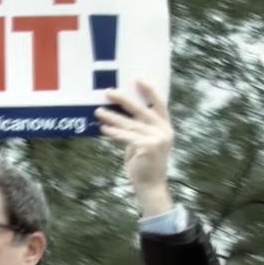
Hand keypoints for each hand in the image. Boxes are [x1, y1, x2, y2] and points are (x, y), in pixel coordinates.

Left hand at [95, 80, 173, 213]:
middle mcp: (163, 131)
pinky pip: (125, 136)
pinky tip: (103, 128)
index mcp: (165, 127)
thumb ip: (136, 129)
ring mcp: (156, 139)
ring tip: (98, 111)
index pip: (159, 104)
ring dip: (111, 117)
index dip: (149, 91)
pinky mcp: (146, 147)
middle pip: (141, 110)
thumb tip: (115, 115)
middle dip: (123, 99)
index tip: (137, 79)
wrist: (150, 185)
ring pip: (129, 124)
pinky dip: (113, 132)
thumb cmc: (144, 163)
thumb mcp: (143, 142)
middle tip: (108, 92)